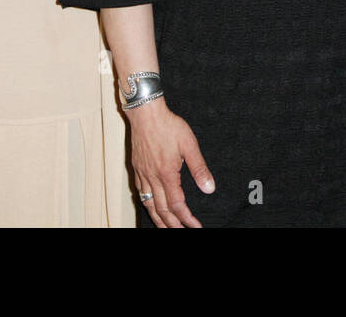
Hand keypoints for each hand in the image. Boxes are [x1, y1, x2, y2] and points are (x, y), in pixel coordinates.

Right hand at [127, 99, 214, 227]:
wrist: (146, 114)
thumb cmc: (168, 126)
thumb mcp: (189, 145)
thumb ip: (199, 169)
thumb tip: (209, 188)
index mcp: (167, 174)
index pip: (177, 205)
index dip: (187, 219)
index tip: (195, 226)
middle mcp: (153, 178)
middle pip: (162, 210)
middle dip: (173, 225)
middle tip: (182, 232)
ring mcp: (143, 174)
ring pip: (149, 204)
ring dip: (158, 219)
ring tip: (165, 228)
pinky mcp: (137, 168)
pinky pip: (141, 193)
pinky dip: (147, 204)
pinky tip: (151, 206)